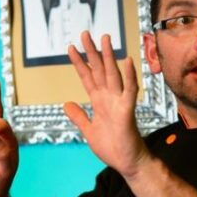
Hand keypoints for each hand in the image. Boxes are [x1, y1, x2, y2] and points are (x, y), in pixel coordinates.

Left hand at [64, 32, 149, 177]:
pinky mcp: (127, 111)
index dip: (79, 63)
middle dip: (92, 52)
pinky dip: (129, 76)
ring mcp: (119, 103)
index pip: (87, 78)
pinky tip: (127, 61)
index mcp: (99, 102)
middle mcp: (109, 98)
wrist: (127, 163)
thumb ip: (79, 116)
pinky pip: (129, 91)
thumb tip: (66, 104)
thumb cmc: (112, 147)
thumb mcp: (88, 131)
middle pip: (99, 70)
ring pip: (113, 74)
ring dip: (109, 56)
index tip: (71, 48)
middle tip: (85, 34)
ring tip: (104, 38)